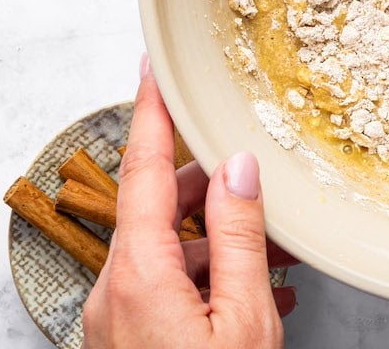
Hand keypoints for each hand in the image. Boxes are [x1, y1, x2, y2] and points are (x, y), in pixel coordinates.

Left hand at [83, 57, 297, 347]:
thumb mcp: (244, 319)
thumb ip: (240, 239)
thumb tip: (237, 169)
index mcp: (139, 275)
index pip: (142, 169)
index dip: (151, 112)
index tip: (152, 67)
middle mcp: (114, 292)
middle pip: (157, 209)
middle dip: (208, 188)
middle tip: (256, 180)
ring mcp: (114, 320)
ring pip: (165, 252)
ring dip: (215, 243)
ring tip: (273, 257)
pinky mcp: (125, 341)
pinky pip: (162, 289)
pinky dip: (204, 279)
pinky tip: (247, 292)